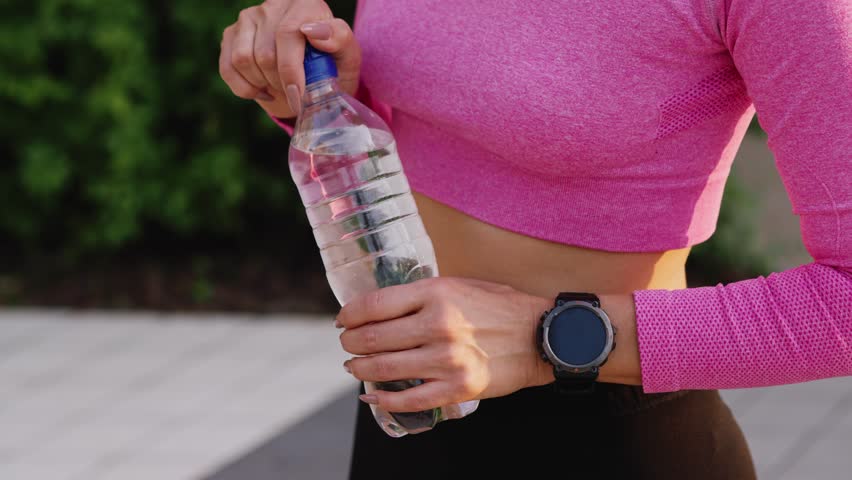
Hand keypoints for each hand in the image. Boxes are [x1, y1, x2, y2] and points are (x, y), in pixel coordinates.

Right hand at [219, 0, 361, 117]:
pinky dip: (245, 88)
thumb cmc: (333, 66)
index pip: (288, 33)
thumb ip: (340, 39)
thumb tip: (314, 31)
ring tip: (281, 89)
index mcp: (305, 3)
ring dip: (262, 85)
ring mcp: (248, 18)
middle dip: (280, 84)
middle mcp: (273, 5)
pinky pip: (228, 68)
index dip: (291, 71)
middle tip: (295, 95)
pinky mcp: (231, 35)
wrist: (314, 79)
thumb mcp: (348, 57)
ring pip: (243, 60)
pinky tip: (264, 91)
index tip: (299, 96)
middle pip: (265, 53)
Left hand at [336, 277, 553, 412]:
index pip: (374, 304)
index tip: (343, 319)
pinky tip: (371, 395)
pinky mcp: (457, 387)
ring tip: (354, 367)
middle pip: (372, 337)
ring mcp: (446, 359)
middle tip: (347, 344)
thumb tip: (382, 306)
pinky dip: (383, 399)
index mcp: (435, 293)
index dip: (349, 314)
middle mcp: (437, 325)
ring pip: (383, 368)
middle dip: (350, 342)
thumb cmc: (500, 307)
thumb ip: (422, 294)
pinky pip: (409, 399)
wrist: (541, 336)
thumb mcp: (459, 285)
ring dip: (360, 369)